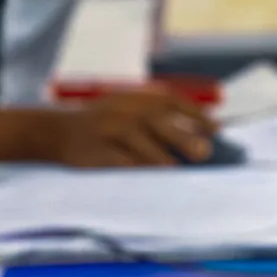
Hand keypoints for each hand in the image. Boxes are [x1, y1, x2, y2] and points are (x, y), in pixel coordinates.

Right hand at [0, 91, 216, 166]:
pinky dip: (137, 169)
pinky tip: (150, 179)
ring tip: (176, 169)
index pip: (170, 101)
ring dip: (162, 158)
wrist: (57, 131)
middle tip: (204, 153)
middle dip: (183, 136)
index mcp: (134, 97)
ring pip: (141, 143)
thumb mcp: (126, 110)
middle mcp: (123, 110)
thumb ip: (160, 119)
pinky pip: (121, 162)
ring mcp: (108, 130)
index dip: (196, 114)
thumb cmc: (102, 123)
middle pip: (158, 120)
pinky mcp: (97, 151)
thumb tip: (203, 135)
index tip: (218, 129)